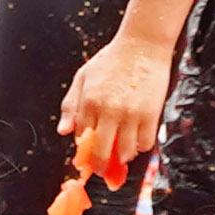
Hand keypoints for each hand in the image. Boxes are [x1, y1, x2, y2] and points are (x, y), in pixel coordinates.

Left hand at [61, 26, 173, 192]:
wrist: (142, 45)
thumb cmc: (112, 59)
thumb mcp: (83, 77)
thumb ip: (71, 105)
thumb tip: (64, 132)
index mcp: (89, 102)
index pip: (82, 138)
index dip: (85, 147)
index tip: (87, 152)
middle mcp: (109, 111)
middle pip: (101, 153)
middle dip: (100, 165)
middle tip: (101, 168)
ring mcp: (131, 114)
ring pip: (124, 152)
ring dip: (121, 157)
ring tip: (120, 153)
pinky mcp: (150, 115)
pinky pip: (145, 143)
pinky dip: (140, 147)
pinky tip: (136, 140)